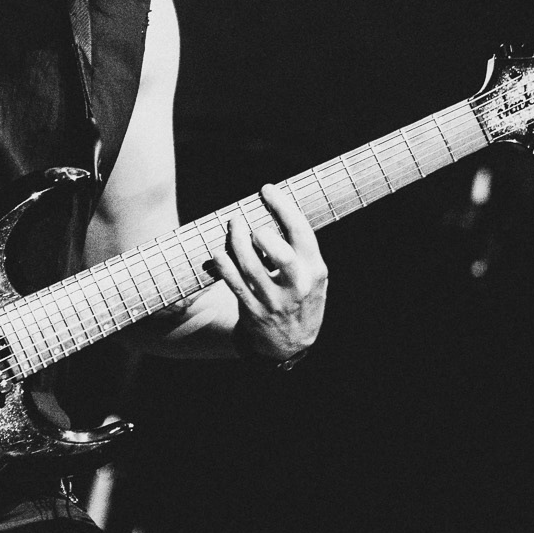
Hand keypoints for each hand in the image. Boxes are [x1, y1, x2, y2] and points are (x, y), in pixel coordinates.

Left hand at [210, 182, 326, 363]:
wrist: (292, 342)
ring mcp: (273, 299)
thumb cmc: (302, 297)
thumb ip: (300, 248)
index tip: (267, 190)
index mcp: (313, 270)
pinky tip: (220, 252)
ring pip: (250, 265)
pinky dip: (223, 264)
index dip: (282, 206)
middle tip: (253, 224)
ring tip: (234, 225)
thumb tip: (275, 208)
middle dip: (263, 233)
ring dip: (237, 240)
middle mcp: (295, 285)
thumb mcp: (313, 274)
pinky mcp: (252, 310)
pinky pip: (233, 282)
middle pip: (280, 253)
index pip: (300, 232)